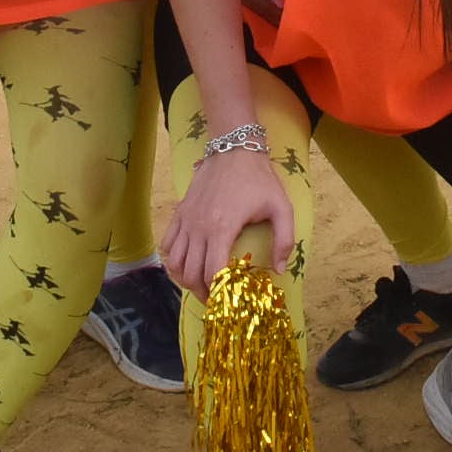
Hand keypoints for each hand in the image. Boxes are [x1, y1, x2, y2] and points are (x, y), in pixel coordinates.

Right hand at [162, 144, 294, 293]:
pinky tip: (187, 262)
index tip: (227, 303)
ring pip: (174, 262)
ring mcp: (186, 220)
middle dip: (202, 293)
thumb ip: (284, 241)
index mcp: (222, 229)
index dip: (218, 294)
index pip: (212, 273)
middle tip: (216, 300)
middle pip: (190, 274)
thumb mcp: (281, 208)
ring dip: (185, 279)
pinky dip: (173, 259)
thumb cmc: (259, 178)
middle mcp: (199, 228)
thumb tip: (279, 271)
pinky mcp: (180, 213)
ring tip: (201, 285)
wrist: (233, 148)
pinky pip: (167, 244)